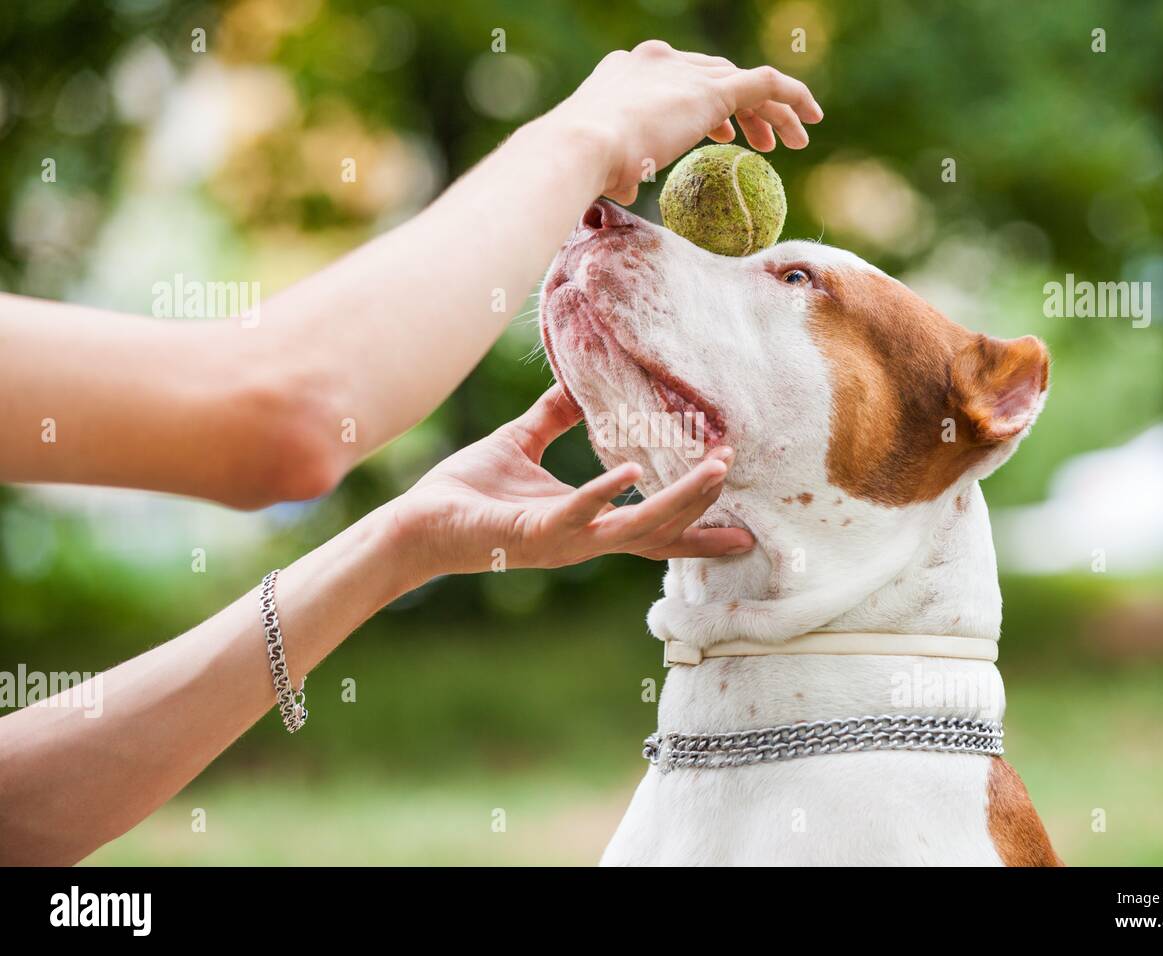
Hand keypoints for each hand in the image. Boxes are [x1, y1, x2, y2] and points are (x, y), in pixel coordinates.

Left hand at [388, 386, 753, 581]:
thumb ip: (553, 418)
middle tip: (736, 473)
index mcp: (586, 522)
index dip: (697, 527)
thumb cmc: (467, 489)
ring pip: (634, 527)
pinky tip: (630, 469)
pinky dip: (603, 494)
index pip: (654, 530)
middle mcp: (583, 539)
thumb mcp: (521, 443)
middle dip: (702, 505)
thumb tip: (577, 383)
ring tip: (715, 470)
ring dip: (677, 500)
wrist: (416, 521)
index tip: (744, 526)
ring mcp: (561, 541)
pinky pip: (575, 515)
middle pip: (659, 531)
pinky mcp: (532, 535)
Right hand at [549, 39, 822, 204]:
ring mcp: (686, 71)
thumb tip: (621, 187)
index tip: (722, 136)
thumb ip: (619, 170)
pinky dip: (791, 97)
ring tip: (791, 143)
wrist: (581, 147)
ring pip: (743, 82)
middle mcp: (659, 60)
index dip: (706, 106)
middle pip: (715, 75)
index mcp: (628, 71)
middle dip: (741, 109)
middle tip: (760, 144)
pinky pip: (765, 84)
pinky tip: (812, 118)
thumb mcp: (603, 164)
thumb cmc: (581, 166)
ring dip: (770, 112)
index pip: (679, 78)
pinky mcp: (713, 88)